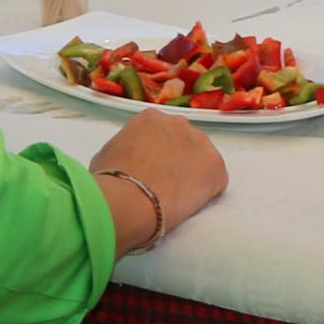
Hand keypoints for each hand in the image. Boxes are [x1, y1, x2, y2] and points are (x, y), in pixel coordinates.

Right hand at [92, 108, 228, 247]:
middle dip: (176, 160)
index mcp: (150, 118)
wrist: (130, 200)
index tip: (149, 170)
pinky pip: (214, 180)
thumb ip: (124, 149)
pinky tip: (189, 204)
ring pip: (201, 159)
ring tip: (176, 196)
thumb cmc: (111, 180)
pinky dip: (205, 193)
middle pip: (183, 141)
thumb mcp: (107, 155)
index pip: (159, 133)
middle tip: (164, 183)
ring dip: (192, 174)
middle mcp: (178, 123)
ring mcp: (200, 142)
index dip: (155, 154)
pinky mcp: (216, 166)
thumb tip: (128, 160)